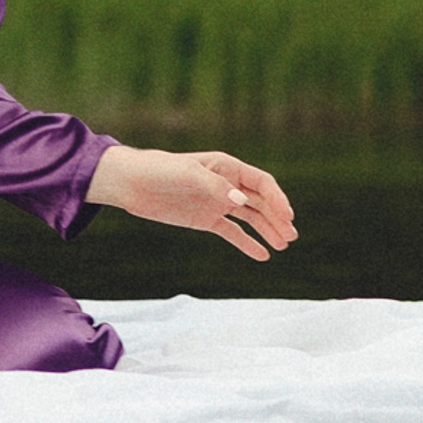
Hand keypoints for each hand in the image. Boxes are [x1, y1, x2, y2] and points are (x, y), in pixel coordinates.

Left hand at [84, 146, 296, 262]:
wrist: (132, 183)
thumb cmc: (161, 171)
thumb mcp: (189, 176)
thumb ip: (216, 188)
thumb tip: (241, 202)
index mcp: (228, 167)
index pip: (262, 183)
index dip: (278, 200)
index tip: (288, 218)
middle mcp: (227, 184)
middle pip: (261, 202)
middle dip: (277, 218)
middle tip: (290, 237)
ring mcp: (218, 203)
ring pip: (251, 218)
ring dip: (267, 230)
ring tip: (282, 246)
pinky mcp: (206, 219)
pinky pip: (232, 232)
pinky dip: (247, 243)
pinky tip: (262, 255)